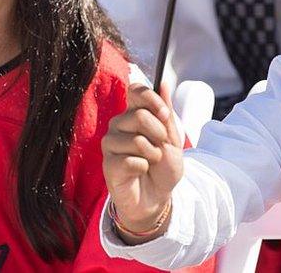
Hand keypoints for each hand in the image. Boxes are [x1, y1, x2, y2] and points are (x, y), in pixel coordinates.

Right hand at [102, 84, 182, 242]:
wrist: (158, 197)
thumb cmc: (163, 167)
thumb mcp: (172, 139)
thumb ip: (165, 112)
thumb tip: (163, 83)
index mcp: (134, 113)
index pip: (135, 90)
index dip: (150, 98)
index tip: (164, 114)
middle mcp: (119, 125)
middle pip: (139, 115)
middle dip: (158, 133)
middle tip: (161, 147)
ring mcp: (111, 144)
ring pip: (135, 140)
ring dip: (152, 154)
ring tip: (151, 162)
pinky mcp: (108, 164)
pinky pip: (129, 160)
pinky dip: (143, 167)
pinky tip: (140, 172)